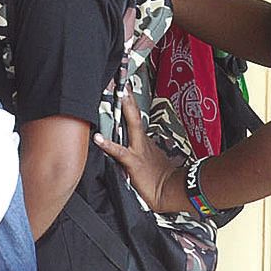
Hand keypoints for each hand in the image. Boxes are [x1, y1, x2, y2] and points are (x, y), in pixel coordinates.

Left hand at [94, 94, 190, 214]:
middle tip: (119, 79)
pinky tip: (97, 138)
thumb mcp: (150, 162)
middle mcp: (142, 141)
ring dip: (125, 108)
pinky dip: (108, 145)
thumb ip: (141, 153)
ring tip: (117, 94)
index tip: (123, 84)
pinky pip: (119, 152)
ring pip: (131, 124)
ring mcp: (139, 150)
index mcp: (144, 141)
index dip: (129, 101)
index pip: (135, 116)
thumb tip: (130, 149)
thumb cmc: (161, 179)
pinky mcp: (134, 162)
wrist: (172, 191)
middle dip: (127, 96)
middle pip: (134, 114)